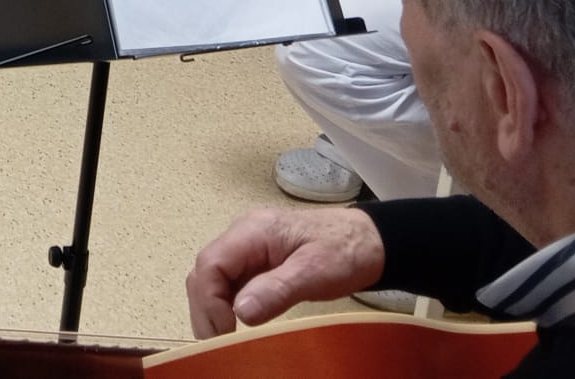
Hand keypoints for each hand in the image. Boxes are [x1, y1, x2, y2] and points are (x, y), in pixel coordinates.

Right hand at [184, 207, 384, 338]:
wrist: (369, 240)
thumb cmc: (345, 251)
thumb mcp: (315, 272)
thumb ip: (276, 289)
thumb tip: (239, 312)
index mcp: (253, 231)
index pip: (211, 263)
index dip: (210, 300)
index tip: (227, 331)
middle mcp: (242, 235)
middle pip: (205, 271)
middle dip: (205, 308)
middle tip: (219, 342)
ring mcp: (247, 247)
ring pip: (212, 277)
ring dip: (213, 308)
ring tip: (225, 338)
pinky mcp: (254, 260)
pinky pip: (229, 282)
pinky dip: (226, 305)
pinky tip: (237, 324)